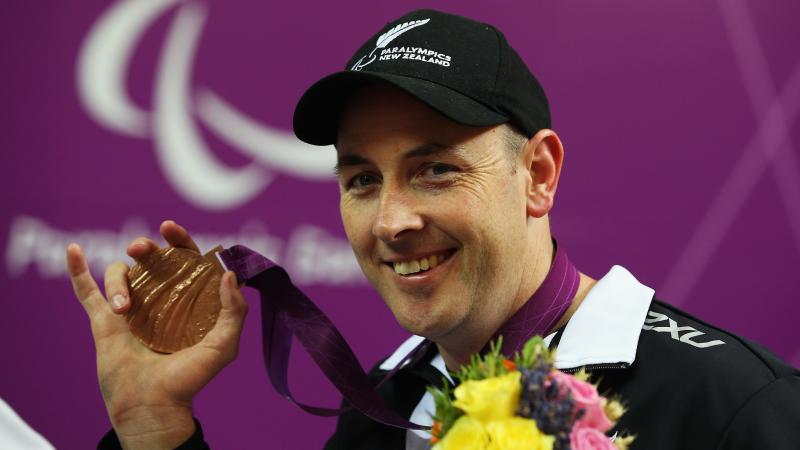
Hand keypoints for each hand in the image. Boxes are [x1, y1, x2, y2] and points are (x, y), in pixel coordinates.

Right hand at [66, 220, 247, 449]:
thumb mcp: (224, 346)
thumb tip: (229, 274)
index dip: (179, 240)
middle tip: (140, 248)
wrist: (154, 405)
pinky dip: (77, 270)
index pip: (184, 260)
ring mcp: (131, 309)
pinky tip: (72, 249)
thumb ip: (234, 311)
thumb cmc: (190, 380)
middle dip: (144, 247)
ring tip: (124, 309)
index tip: (170, 229)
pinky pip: (86, 291)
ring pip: (120, 274)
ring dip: (119, 283)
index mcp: (188, 301)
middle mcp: (160, 300)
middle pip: (150, 260)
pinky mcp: (103, 321)